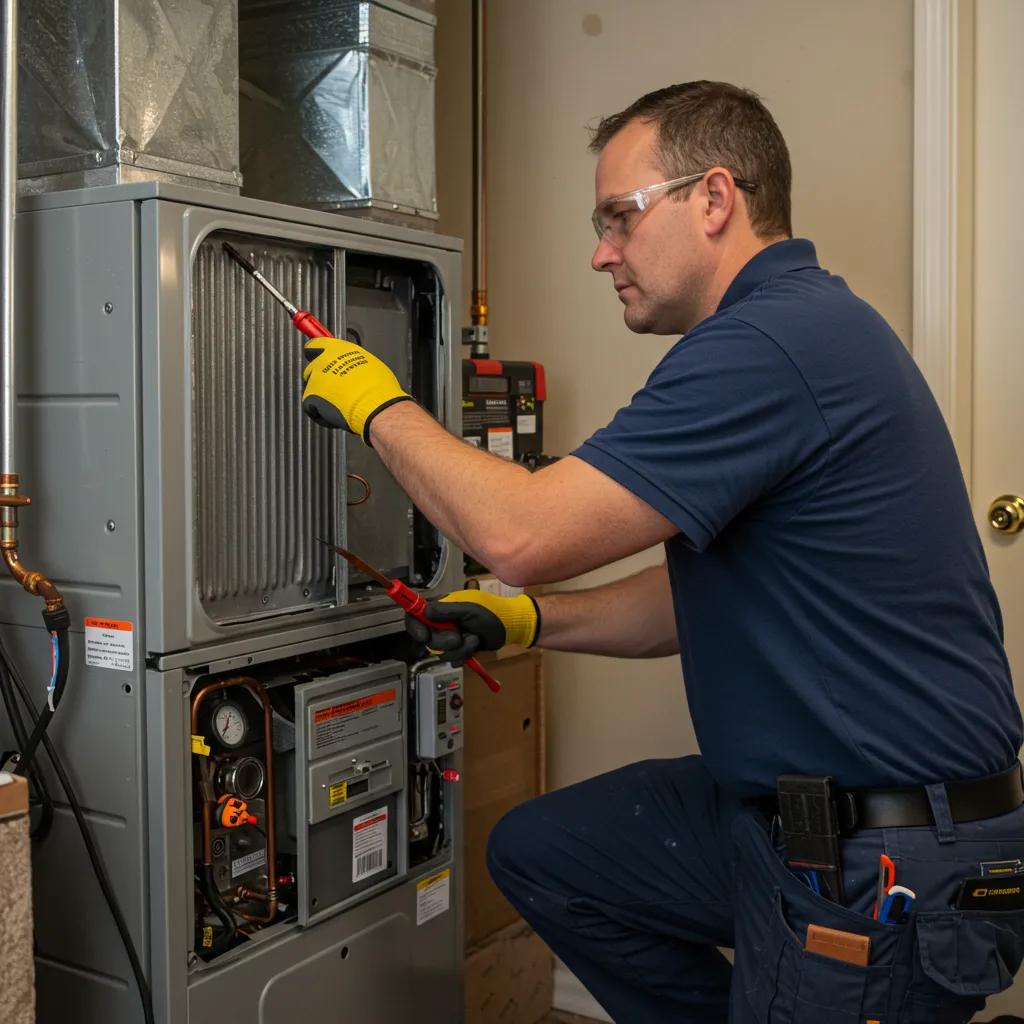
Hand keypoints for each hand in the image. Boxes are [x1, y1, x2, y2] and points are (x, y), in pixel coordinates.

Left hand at [301, 336, 411, 441]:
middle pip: (312, 367)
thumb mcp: (370, 363)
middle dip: (321, 376)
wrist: (374, 405)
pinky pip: (311, 405)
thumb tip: (354, 364)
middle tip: (336, 385)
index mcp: (336, 349)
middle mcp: (322, 362)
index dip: (319, 352)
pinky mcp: (310, 397)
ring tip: (339, 400)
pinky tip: (335, 411)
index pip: (316, 344)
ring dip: (322, 394)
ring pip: (312, 387)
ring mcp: (314, 380)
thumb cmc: (377, 387)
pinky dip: (321, 410)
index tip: (320, 354)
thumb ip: (353, 360)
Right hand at [405, 590, 540, 664]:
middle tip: (459, 637)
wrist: (510, 627)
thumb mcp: (469, 609)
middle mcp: (443, 622)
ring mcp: (451, 636)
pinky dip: (465, 655)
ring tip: (473, 639)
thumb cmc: (493, 612)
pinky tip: (474, 646)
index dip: (416, 627)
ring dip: (460, 649)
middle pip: (428, 639)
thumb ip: (446, 611)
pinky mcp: (459, 649)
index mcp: (442, 608)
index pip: (417, 615)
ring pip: (441, 652)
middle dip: (445, 641)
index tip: (424, 636)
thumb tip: (426, 612)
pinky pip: (452, 659)